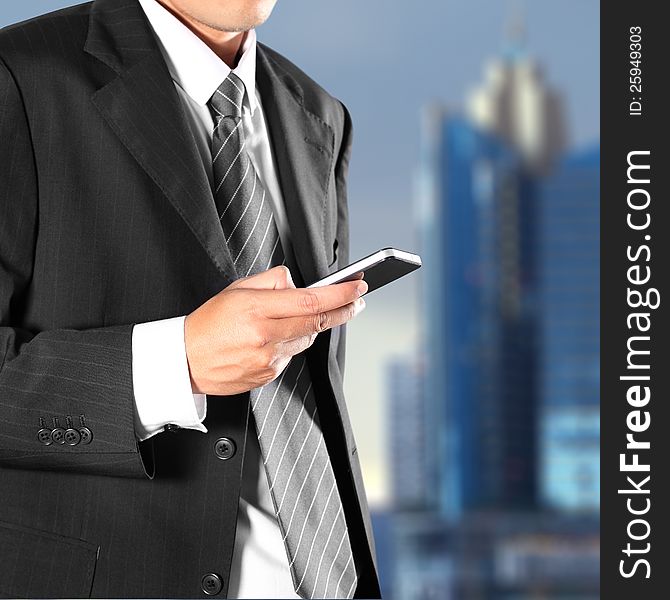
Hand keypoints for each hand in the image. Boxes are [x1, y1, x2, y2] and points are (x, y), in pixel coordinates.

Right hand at [184, 266, 366, 394]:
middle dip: (344, 309)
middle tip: (357, 300)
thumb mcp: (236, 289)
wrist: (185, 361)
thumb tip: (295, 282)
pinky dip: (292, 343)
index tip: (357, 286)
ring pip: (307, 339)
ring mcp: (268, 359)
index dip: (340, 294)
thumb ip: (270, 281)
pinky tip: (276, 337)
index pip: (311, 300)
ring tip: (310, 314)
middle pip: (318, 322)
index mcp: (257, 310)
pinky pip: (291, 355)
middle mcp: (265, 336)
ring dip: (315, 325)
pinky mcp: (268, 375)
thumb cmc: (207, 324)